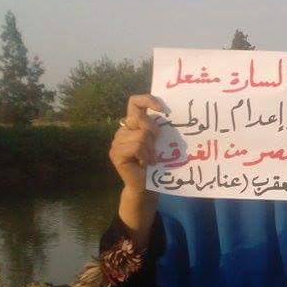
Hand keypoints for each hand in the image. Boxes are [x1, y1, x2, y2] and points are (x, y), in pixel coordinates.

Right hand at [109, 94, 164, 248]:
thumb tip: (170, 113)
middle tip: (156, 146)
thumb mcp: (160, 142)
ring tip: (150, 159)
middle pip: (139, 118)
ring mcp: (117, 141)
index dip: (147, 100)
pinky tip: (145, 164)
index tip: (163, 109)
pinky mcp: (115, 153)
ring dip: (150, 149)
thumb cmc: (157, 163)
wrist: (146, 186)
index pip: (135, 102)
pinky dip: (145, 155)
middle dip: (153, 131)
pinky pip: (136, 146)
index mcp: (133, 123)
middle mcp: (122, 129)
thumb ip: (159, 128)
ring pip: (140, 135)